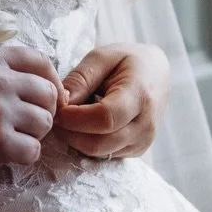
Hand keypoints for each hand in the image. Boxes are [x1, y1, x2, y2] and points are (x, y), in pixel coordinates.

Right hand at [0, 43, 59, 192]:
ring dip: (32, 136)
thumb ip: (5, 75)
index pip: (41, 61)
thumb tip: (57, 90)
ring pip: (45, 124)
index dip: (51, 82)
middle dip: (42, 113)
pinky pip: (34, 151)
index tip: (46, 100)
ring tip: (6, 139)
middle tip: (21, 126)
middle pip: (49, 94)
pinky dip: (21, 158)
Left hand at [55, 44, 169, 160]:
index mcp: (140, 95)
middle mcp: (145, 125)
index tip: (57, 107)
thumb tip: (60, 103)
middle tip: (55, 114)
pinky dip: (86, 143)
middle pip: (98, 143)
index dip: (75, 118)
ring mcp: (142, 142)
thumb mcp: (102, 57)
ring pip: (98, 153)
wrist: (157, 73)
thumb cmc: (128, 61)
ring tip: (68, 117)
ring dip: (75, 139)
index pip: (104, 119)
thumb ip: (80, 79)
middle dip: (69, 132)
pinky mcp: (136, 151)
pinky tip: (82, 125)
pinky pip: (103, 155)